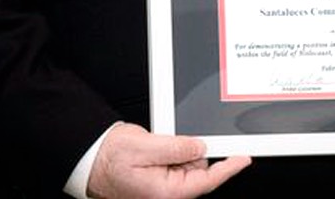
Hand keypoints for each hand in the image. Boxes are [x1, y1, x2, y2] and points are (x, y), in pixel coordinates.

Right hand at [87, 123, 250, 198]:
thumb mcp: (144, 147)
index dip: (227, 169)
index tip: (243, 158)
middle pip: (199, 170)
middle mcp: (167, 192)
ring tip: (156, 145)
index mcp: (165, 192)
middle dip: (194, 153)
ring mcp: (164, 185)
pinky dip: (174, 151)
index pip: (206, 180)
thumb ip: (175, 148)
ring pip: (189, 163)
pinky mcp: (160, 176)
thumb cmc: (110, 158)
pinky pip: (178, 161)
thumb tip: (199, 147)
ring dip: (181, 151)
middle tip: (173, 142)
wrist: (91, 159)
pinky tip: (157, 147)